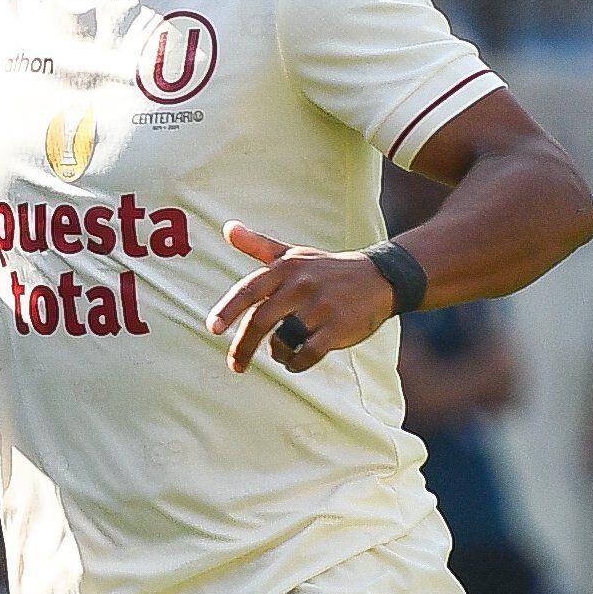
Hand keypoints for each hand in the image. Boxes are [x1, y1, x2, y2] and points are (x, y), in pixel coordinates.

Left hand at [208, 222, 396, 375]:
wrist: (379, 277)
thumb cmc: (326, 269)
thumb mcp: (293, 254)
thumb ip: (258, 246)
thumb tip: (227, 228)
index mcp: (286, 268)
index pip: (249, 290)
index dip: (229, 309)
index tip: (212, 329)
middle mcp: (301, 286)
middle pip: (261, 321)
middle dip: (243, 347)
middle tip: (235, 365)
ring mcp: (321, 307)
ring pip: (283, 341)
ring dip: (277, 354)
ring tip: (281, 354)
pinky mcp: (338, 328)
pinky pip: (307, 355)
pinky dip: (296, 363)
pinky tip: (295, 361)